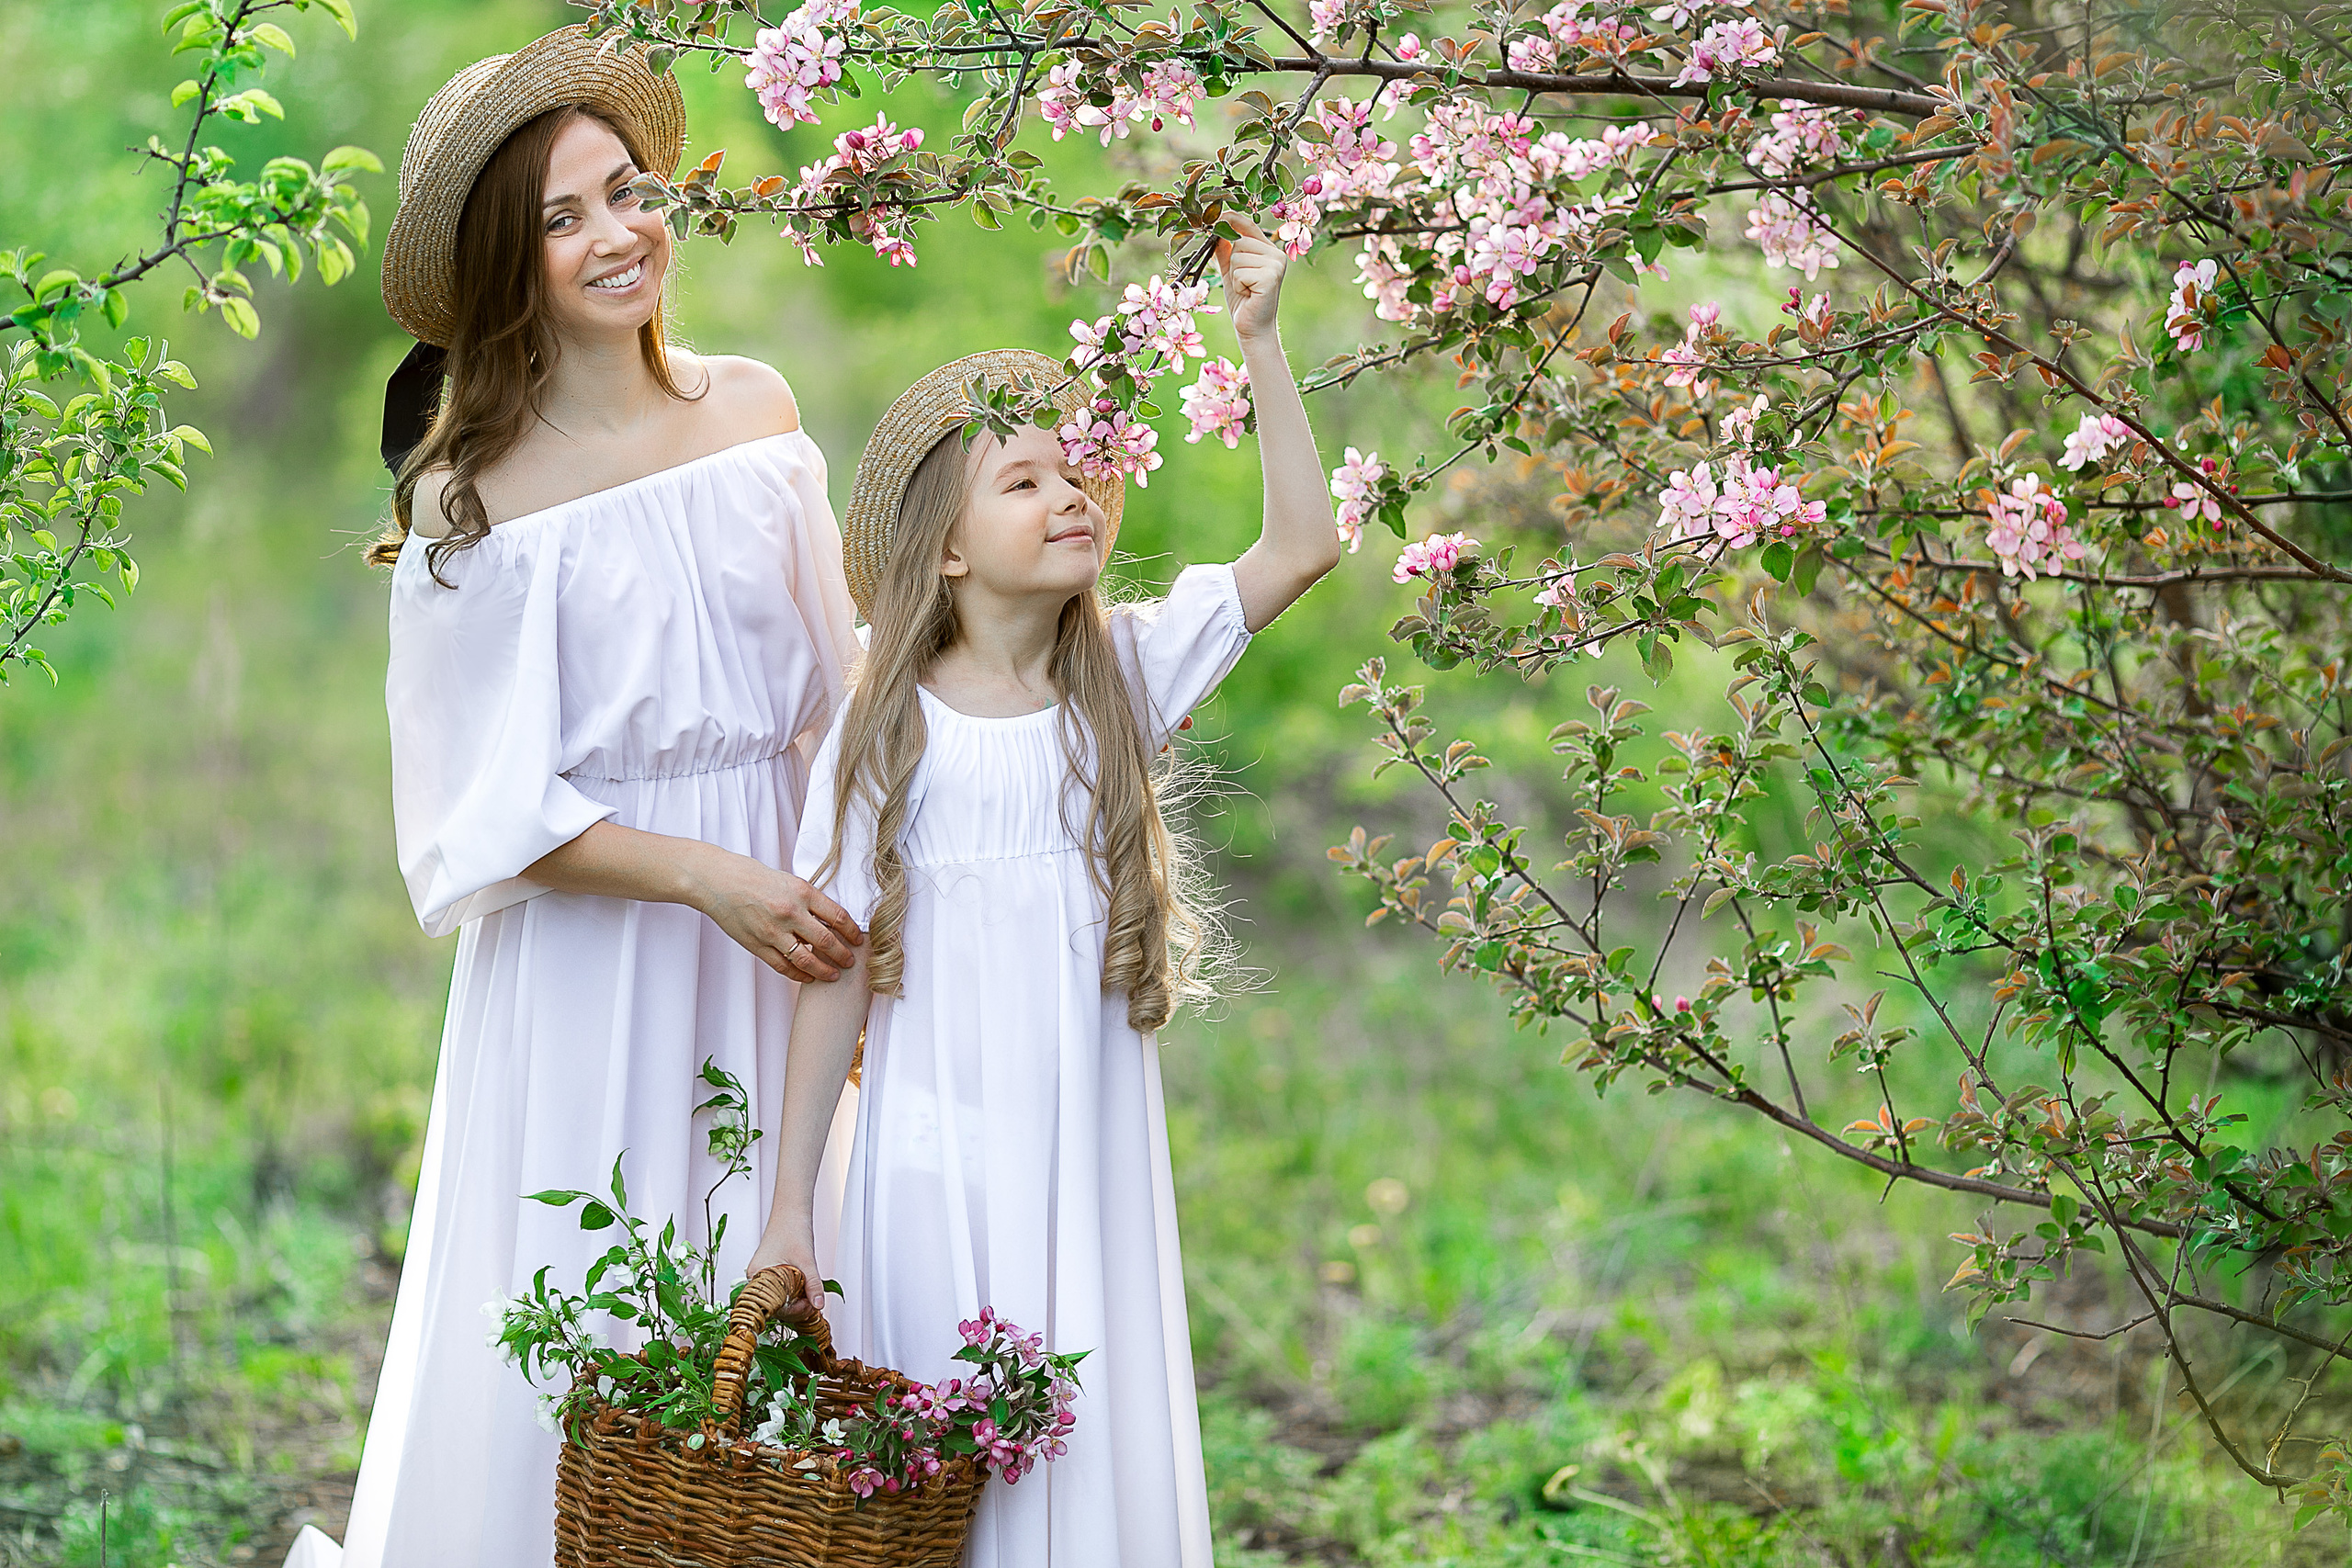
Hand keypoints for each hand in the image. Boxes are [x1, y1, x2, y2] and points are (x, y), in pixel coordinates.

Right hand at [689, 851, 862, 981]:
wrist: (718, 881)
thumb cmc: (753, 877)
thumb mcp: (789, 881)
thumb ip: (809, 901)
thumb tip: (831, 921)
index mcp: (802, 892)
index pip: (837, 916)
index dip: (852, 932)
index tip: (858, 940)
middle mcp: (790, 912)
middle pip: (826, 941)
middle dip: (842, 955)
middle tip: (850, 962)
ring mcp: (773, 931)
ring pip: (806, 959)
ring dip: (824, 970)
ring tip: (833, 975)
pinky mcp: (758, 945)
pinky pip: (783, 966)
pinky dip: (799, 974)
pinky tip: (808, 977)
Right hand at [745, 1216, 828, 1323]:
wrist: (792, 1211)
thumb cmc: (793, 1229)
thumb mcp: (807, 1260)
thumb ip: (813, 1284)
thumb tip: (819, 1305)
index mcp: (757, 1275)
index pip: (772, 1306)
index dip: (792, 1311)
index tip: (809, 1308)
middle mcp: (756, 1277)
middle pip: (775, 1304)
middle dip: (796, 1307)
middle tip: (813, 1305)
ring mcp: (762, 1275)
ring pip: (778, 1297)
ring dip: (795, 1300)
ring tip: (811, 1298)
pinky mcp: (770, 1271)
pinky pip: (780, 1289)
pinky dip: (793, 1293)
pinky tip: (805, 1291)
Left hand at [1216, 215, 1286, 343]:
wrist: (1252, 327)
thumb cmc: (1243, 300)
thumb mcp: (1231, 271)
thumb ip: (1225, 251)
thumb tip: (1217, 230)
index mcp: (1268, 250)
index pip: (1249, 226)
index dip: (1232, 219)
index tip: (1219, 216)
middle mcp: (1276, 254)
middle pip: (1238, 242)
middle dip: (1232, 264)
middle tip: (1243, 283)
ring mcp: (1276, 264)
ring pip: (1237, 256)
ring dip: (1235, 276)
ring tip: (1246, 289)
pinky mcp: (1271, 276)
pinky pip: (1240, 272)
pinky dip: (1238, 285)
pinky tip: (1249, 294)